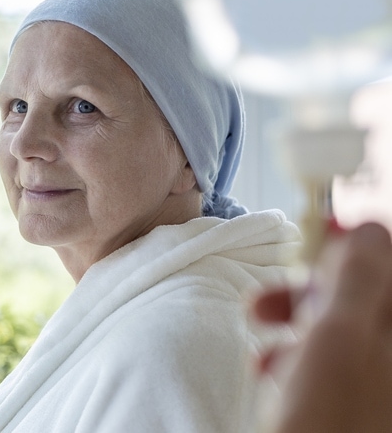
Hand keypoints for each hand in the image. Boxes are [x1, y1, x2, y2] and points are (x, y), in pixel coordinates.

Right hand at [253, 222, 391, 432]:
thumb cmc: (331, 424)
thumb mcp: (339, 339)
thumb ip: (355, 276)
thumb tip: (365, 228)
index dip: (361, 243)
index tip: (321, 240)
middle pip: (370, 294)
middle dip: (317, 285)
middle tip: (278, 291)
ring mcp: (381, 383)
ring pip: (348, 327)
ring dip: (300, 320)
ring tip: (262, 332)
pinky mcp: (360, 404)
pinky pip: (335, 362)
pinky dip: (301, 355)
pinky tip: (273, 368)